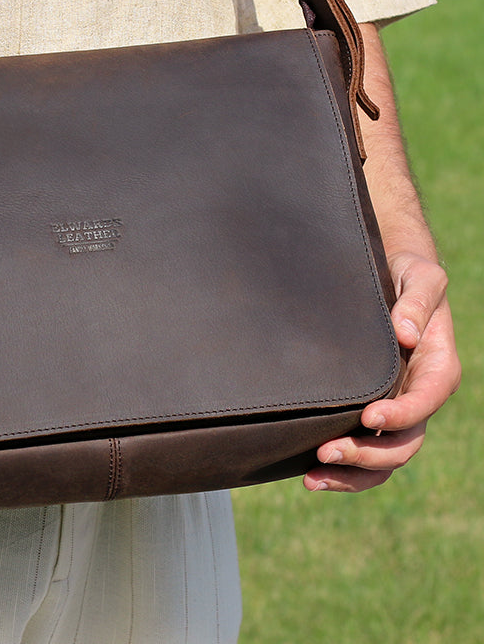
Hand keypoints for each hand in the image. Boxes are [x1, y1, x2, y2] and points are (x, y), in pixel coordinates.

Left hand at [305, 250, 459, 491]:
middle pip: (404, 442)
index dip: (400, 414)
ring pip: (384, 458)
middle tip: (325, 452)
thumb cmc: (407, 272)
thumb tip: (405, 333)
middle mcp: (417, 394)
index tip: (368, 415)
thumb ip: (417, 302)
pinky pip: (365, 448)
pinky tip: (310, 474)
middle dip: (367, 454)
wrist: (392, 269)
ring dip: (351, 473)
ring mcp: (396, 406)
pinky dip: (343, 468)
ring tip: (312, 477)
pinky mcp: (371, 409)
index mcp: (436, 368)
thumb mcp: (421, 277)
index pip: (425, 401)